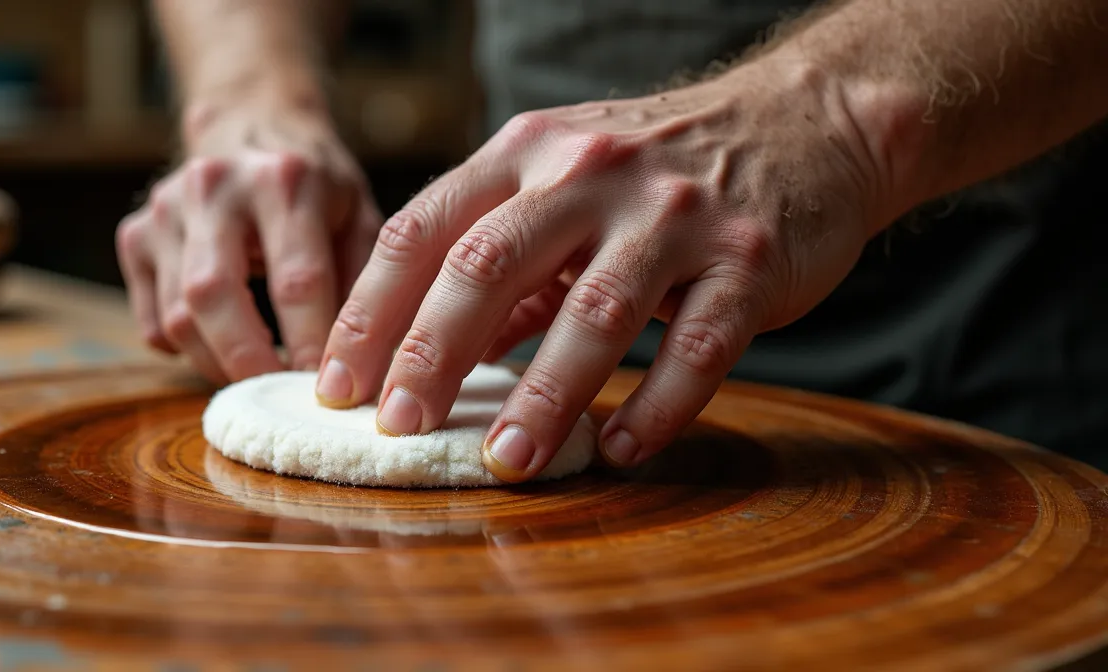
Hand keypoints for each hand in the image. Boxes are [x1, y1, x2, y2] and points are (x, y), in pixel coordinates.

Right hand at [117, 103, 381, 383]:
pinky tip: (222, 347)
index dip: (311, 343)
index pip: (296, 278)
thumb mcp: (357, 214)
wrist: (250, 124)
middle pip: (214, 295)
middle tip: (278, 396)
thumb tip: (366, 365)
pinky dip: (186, 350)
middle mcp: (214, 186)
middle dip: (248, 360)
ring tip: (257, 378)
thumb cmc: (316, 184)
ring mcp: (165, 209)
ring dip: (218, 364)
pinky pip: (152, 319)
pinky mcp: (134, 233)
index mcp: (283, 178)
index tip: (329, 388)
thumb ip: (364, 282)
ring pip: (178, 315)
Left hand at [315, 61, 893, 480]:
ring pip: (594, 312)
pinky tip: (621, 449)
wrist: (806, 121)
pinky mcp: (748, 258)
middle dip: (431, 353)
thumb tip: (445, 354)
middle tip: (397, 428)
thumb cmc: (661, 167)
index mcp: (526, 152)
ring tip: (505, 462)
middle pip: (488, 265)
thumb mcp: (565, 184)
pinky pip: (698, 345)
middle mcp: (590, 173)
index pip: (422, 231)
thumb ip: (506, 263)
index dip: (370, 312)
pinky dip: (658, 405)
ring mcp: (673, 213)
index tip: (337, 385)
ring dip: (543, 398)